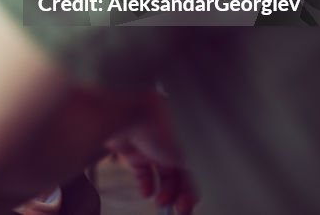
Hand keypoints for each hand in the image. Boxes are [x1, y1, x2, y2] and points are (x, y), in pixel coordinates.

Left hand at [105, 99, 196, 213]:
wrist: (126, 114)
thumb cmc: (157, 126)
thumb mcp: (182, 156)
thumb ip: (190, 175)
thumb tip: (194, 191)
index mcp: (186, 138)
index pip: (193, 169)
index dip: (191, 190)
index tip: (188, 206)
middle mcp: (170, 142)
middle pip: (178, 174)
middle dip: (178, 194)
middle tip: (177, 210)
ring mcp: (150, 146)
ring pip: (161, 174)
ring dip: (163, 191)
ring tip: (161, 203)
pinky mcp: (132, 149)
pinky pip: (141, 171)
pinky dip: (145, 184)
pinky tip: (147, 193)